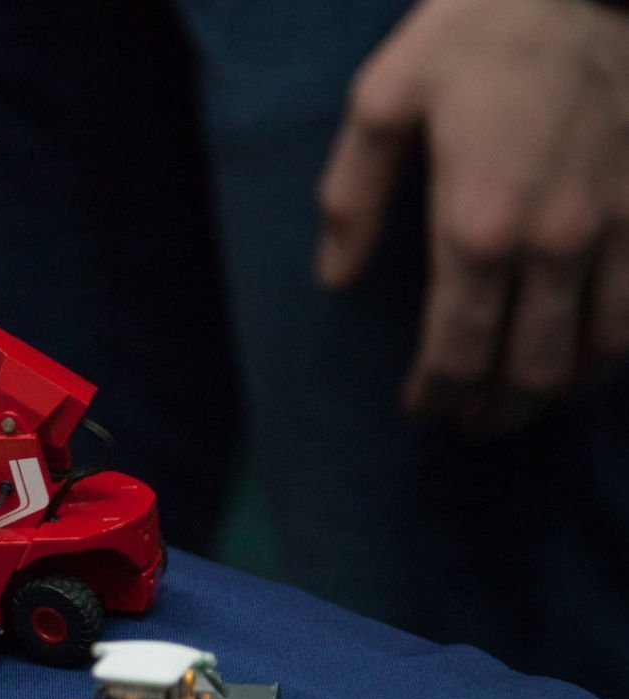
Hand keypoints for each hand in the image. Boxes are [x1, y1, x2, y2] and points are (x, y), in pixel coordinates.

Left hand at [316, 0, 628, 432]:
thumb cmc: (475, 31)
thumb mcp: (383, 103)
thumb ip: (352, 198)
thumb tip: (334, 277)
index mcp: (476, 227)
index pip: (457, 352)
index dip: (435, 395)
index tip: (419, 410)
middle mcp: (555, 244)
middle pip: (533, 371)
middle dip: (498, 412)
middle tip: (471, 425)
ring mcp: (621, 227)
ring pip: (602, 351)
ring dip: (561, 390)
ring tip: (527, 399)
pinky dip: (618, 347)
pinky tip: (592, 354)